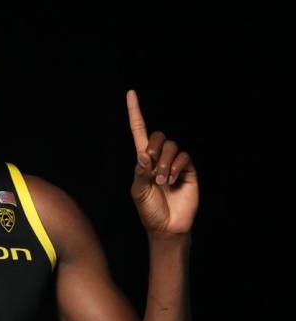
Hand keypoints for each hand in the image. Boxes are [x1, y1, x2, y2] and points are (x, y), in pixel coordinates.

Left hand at [127, 90, 198, 235]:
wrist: (167, 227)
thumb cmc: (149, 210)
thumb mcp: (138, 192)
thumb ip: (140, 173)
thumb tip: (144, 155)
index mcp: (142, 161)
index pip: (138, 132)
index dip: (135, 113)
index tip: (131, 93)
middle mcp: (158, 158)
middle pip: (157, 136)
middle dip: (153, 148)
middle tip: (150, 167)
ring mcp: (174, 163)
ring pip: (170, 146)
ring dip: (164, 163)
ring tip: (162, 181)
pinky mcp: (188, 170)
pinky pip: (184, 156)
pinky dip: (176, 166)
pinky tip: (173, 180)